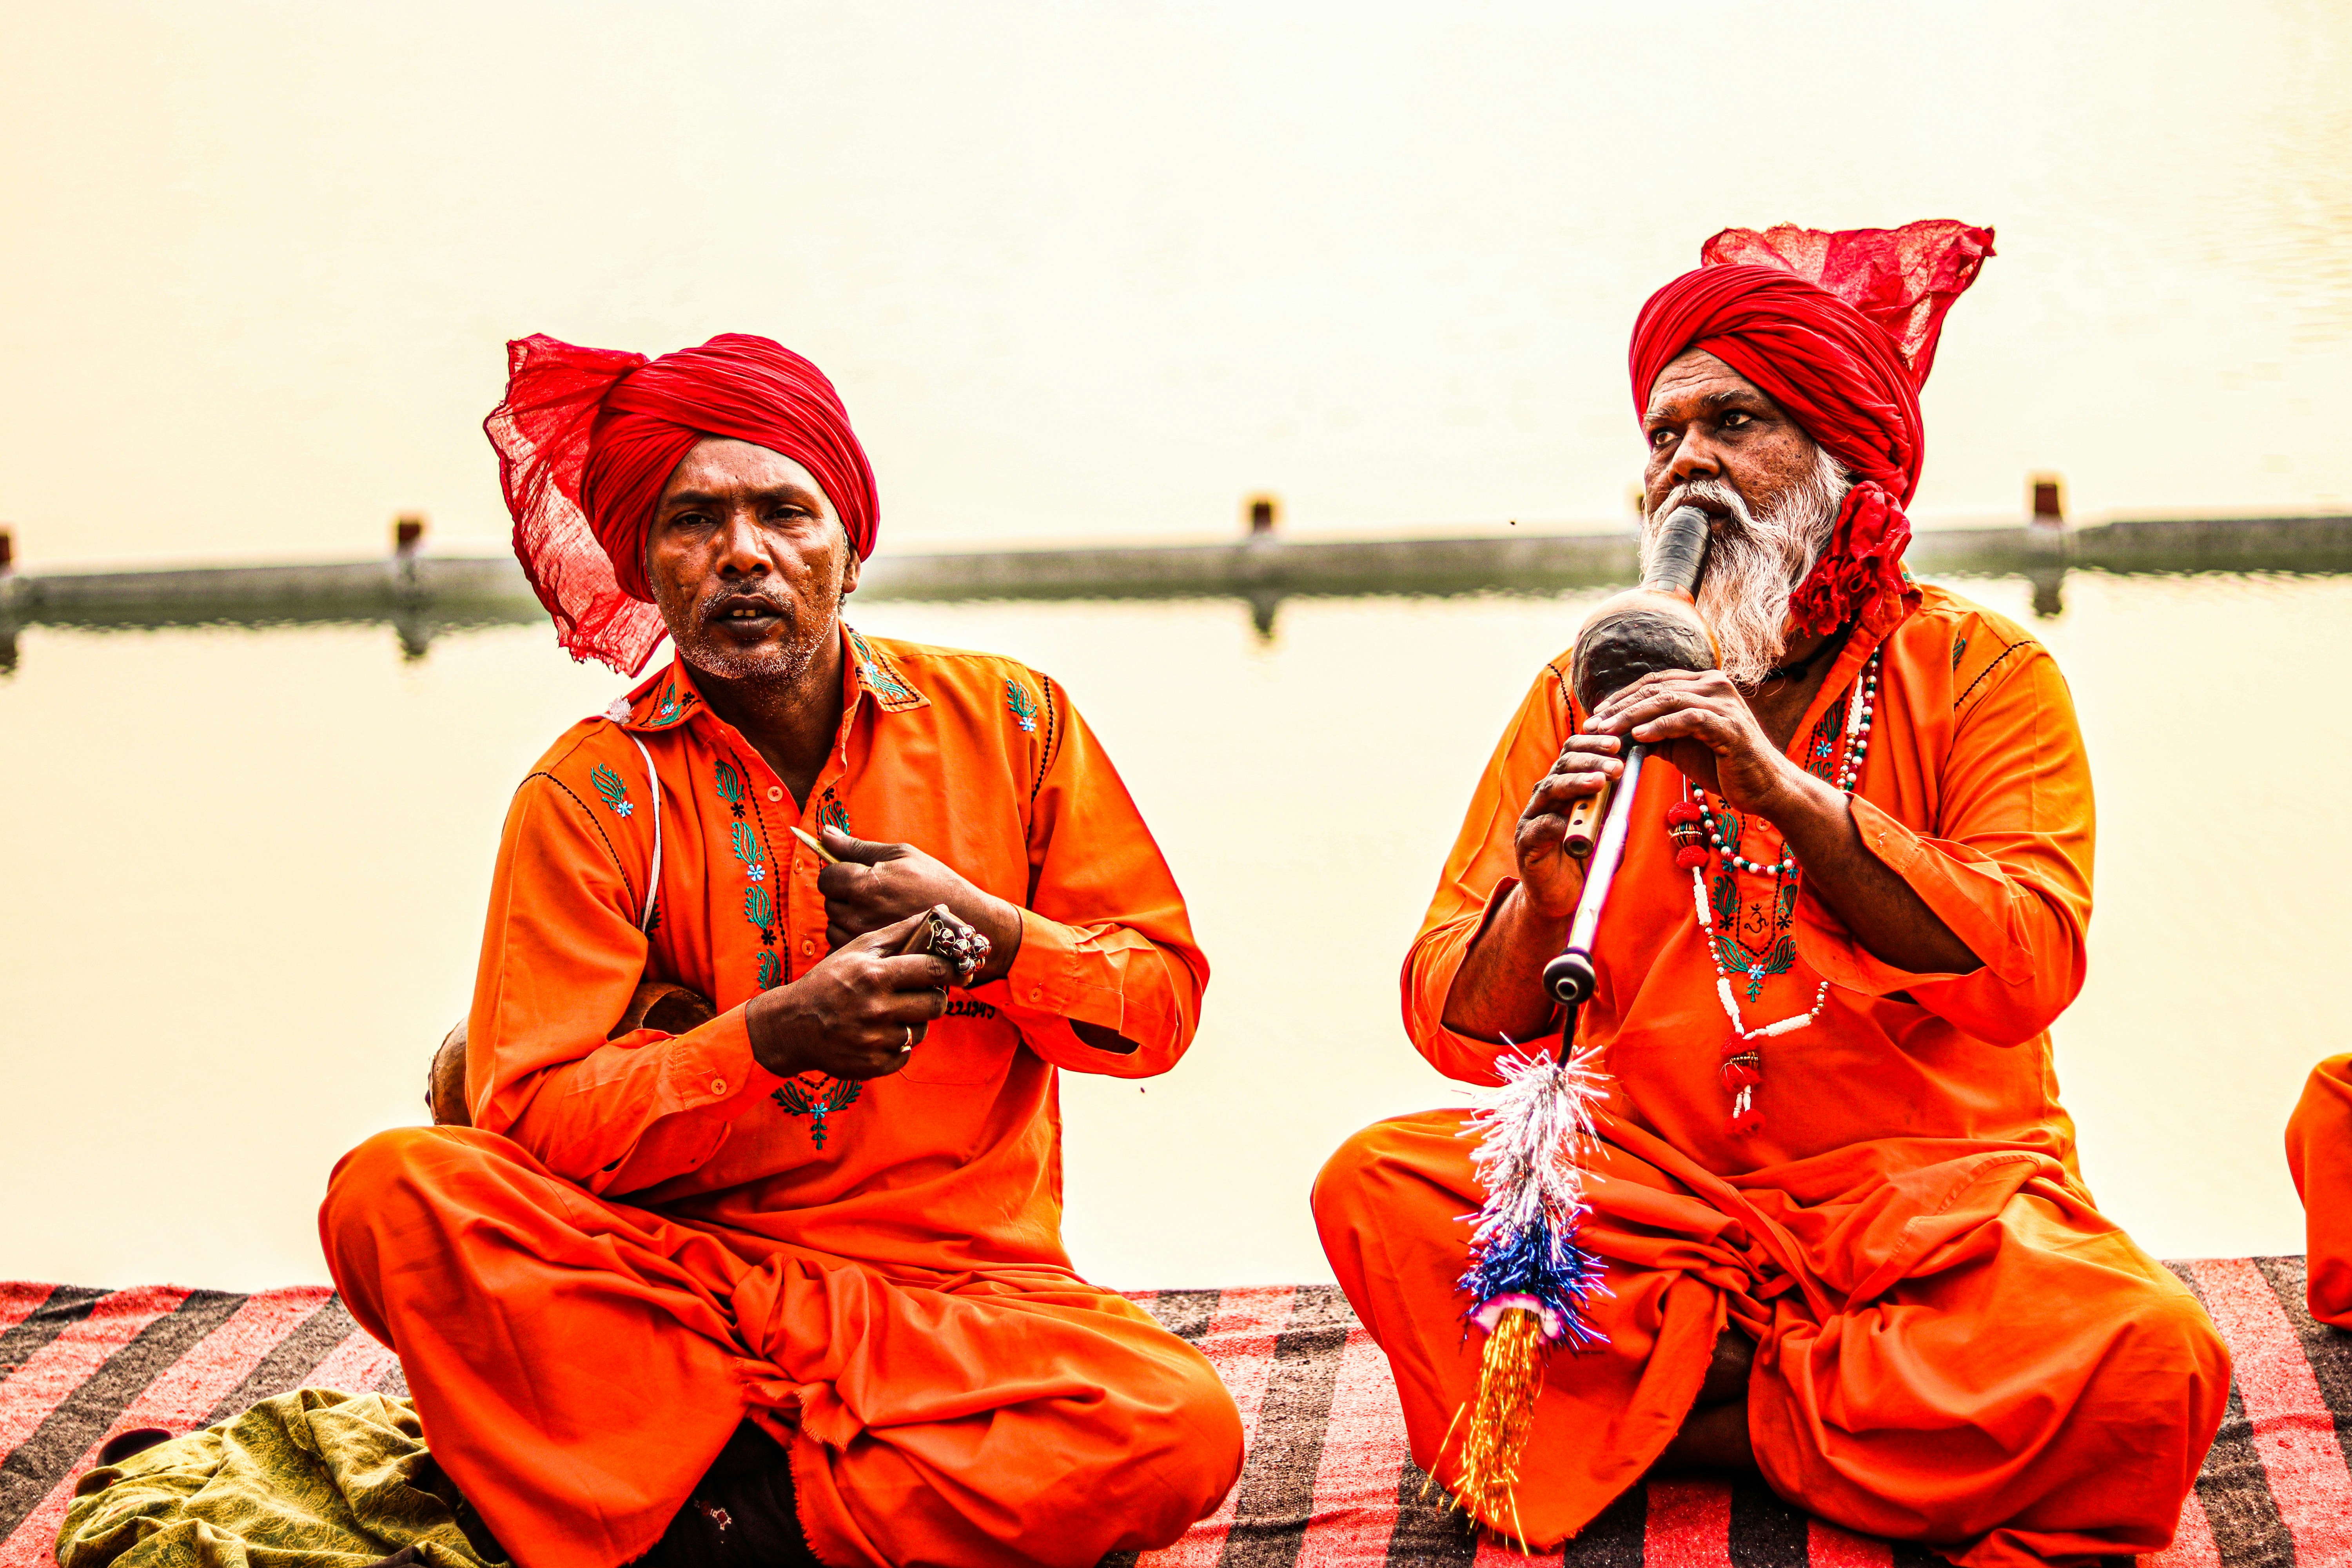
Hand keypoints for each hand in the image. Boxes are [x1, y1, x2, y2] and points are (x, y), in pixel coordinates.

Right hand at [746, 911, 951, 1080]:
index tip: (959, 970)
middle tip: (923, 993)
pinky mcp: (872, 1065)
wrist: (792, 1025)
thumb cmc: (829, 980)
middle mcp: (876, 1009)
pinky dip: (897, 1045)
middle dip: (935, 997)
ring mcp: (874, 1040)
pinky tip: (879, 1034)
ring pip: (921, 1031)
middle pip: (935, 1004)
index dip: (951, 969)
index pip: (931, 970)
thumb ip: (900, 931)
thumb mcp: (858, 949)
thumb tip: (939, 910)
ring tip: (893, 1013)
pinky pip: (904, 1054)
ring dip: (914, 1021)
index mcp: (874, 976)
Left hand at [817, 829, 1022, 984]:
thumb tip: (825, 832)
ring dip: (848, 919)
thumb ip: (857, 847)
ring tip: (876, 913)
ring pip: (834, 926)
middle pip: (830, 902)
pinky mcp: (872, 956)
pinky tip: (875, 932)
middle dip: (845, 896)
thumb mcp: (901, 855)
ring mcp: (865, 939)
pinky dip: (853, 940)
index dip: (840, 873)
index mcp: (865, 883)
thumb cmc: (935, 883)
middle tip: (874, 895)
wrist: (964, 921)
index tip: (858, 875)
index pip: (827, 877)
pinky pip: (843, 947)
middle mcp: (860, 913)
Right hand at [1513, 734, 1625, 917]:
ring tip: (1600, 780)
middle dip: (1590, 758)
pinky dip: (1555, 822)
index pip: (1575, 754)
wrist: (1560, 896)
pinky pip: (1539, 826)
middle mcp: (1547, 797)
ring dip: (1576, 782)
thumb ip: (1615, 810)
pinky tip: (1569, 822)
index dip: (1594, 744)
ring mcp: (1534, 817)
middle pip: (1563, 765)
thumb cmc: (1584, 859)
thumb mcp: (1607, 830)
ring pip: (1551, 789)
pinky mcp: (1526, 842)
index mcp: (1565, 788)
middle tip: (1615, 762)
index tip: (1619, 742)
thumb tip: (1632, 785)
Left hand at [1585, 669, 1805, 816]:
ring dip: (1632, 716)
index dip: (1622, 696)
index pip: (1654, 682)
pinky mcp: (1729, 726)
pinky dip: (1660, 726)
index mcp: (1705, 684)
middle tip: (1593, 724)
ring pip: (1668, 700)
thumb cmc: (1722, 765)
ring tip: (1607, 731)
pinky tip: (1639, 736)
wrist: (1764, 787)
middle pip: (1656, 688)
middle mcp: (1715, 685)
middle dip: (1620, 706)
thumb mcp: (1681, 745)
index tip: (1595, 714)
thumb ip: (1653, 732)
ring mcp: (1724, 704)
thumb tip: (1614, 732)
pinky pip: (1687, 720)